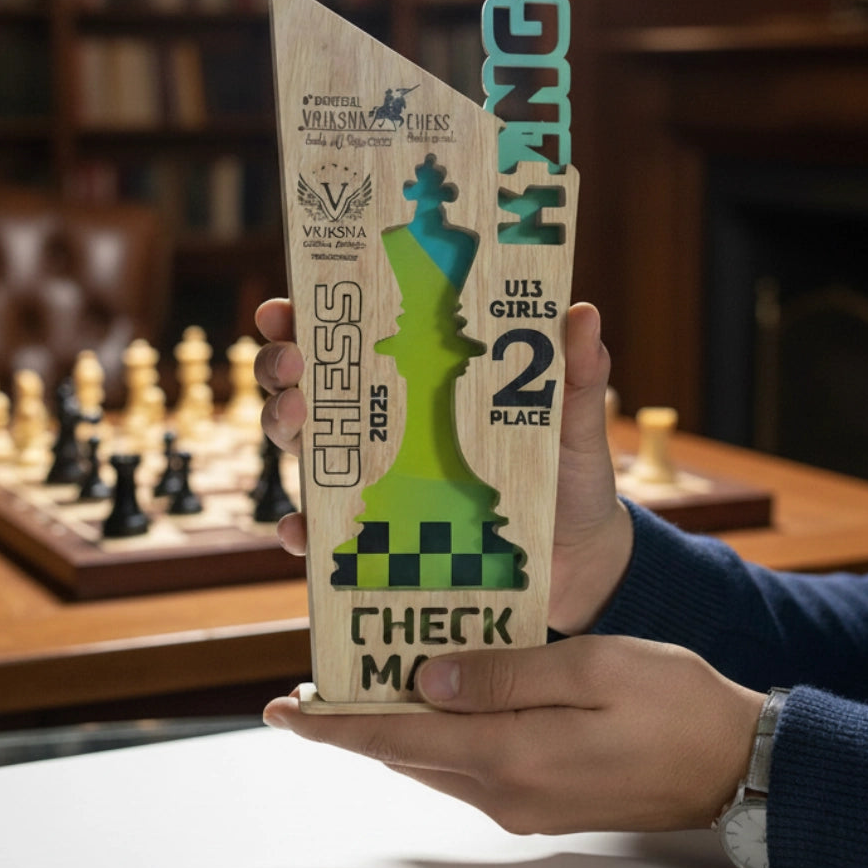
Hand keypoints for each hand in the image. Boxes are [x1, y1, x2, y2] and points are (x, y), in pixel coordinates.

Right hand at [254, 297, 632, 632]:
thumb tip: (582, 313)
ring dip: (284, 428)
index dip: (308, 318)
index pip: (353, 339)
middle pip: (310, 385)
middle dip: (285, 365)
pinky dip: (303, 531)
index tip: (287, 308)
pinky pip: (325, 533)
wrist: (579, 559)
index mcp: (424, 383)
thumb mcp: (573, 420)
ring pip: (304, 447)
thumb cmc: (569, 476)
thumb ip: (577, 372)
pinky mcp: (379, 537)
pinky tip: (303, 529)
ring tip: (298, 421)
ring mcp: (377, 480)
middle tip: (295, 362)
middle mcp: (387, 425)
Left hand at [264, 636, 764, 834]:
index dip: (336, 725)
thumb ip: (503, 675)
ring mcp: (524, 803)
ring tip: (362, 685)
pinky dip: (437, 734)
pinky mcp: (542, 799)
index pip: (400, 739)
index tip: (285, 712)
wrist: (733, 762)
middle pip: (408, 754)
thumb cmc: (673, 703)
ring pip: (435, 761)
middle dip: (355, 723)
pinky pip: (468, 765)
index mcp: (513, 756)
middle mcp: (507, 792)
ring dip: (394, 728)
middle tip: (313, 689)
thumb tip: (426, 679)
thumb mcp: (591, 667)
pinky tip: (434, 700)